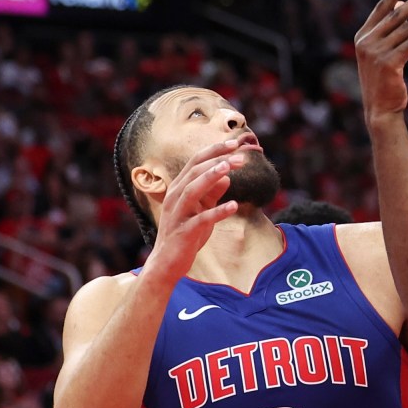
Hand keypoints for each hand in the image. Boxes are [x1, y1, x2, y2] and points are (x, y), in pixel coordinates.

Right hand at [141, 137, 245, 286]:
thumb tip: (227, 178)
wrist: (168, 263)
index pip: (196, 162)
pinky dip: (217, 211)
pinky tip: (234, 206)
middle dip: (217, 161)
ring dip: (211, 177)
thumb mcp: (202, 211)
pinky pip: (201, 219)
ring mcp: (177, 213)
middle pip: (194, 171)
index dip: (215, 151)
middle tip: (240, 156)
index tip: (235, 143)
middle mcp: (175, 197)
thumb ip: (212, 194)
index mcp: (179, 188)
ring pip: (192, 189)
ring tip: (230, 168)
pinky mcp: (183, 231)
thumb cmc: (186, 235)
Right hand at [355, 0, 407, 122]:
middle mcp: (367, 42)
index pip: (381, 8)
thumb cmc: (384, 80)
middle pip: (397, 14)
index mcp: (362, 36)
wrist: (379, 109)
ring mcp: (376, 52)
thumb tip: (404, 5)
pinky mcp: (390, 63)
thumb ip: (391, 30)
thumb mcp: (383, 52)